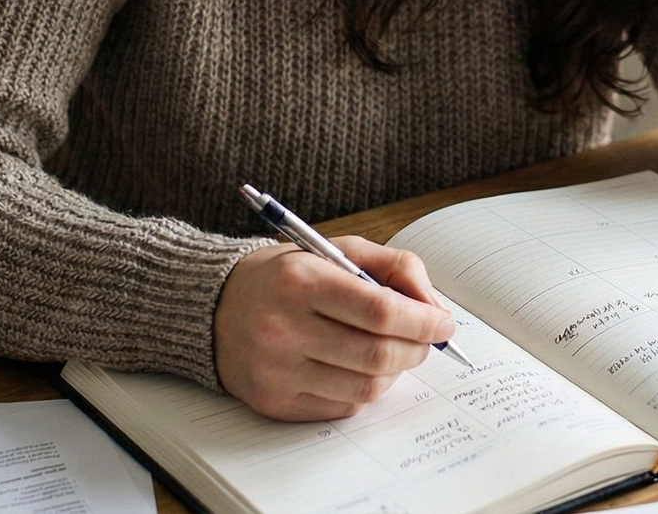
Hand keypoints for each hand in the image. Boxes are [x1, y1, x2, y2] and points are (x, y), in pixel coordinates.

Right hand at [214, 238, 454, 420]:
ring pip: (367, 387)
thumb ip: (394, 267)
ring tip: (392, 352)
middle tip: (426, 340)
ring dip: (396, 372)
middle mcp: (284, 329)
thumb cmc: (286, 277)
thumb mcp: (337, 249)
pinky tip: (358, 367)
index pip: (380, 311)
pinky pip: (344, 407)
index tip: (443, 323)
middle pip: (378, 355)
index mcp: (301, 281)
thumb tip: (434, 308)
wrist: (213, 309)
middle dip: (417, 349)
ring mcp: (277, 371)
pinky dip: (366, 389)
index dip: (423, 321)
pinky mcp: (275, 403)